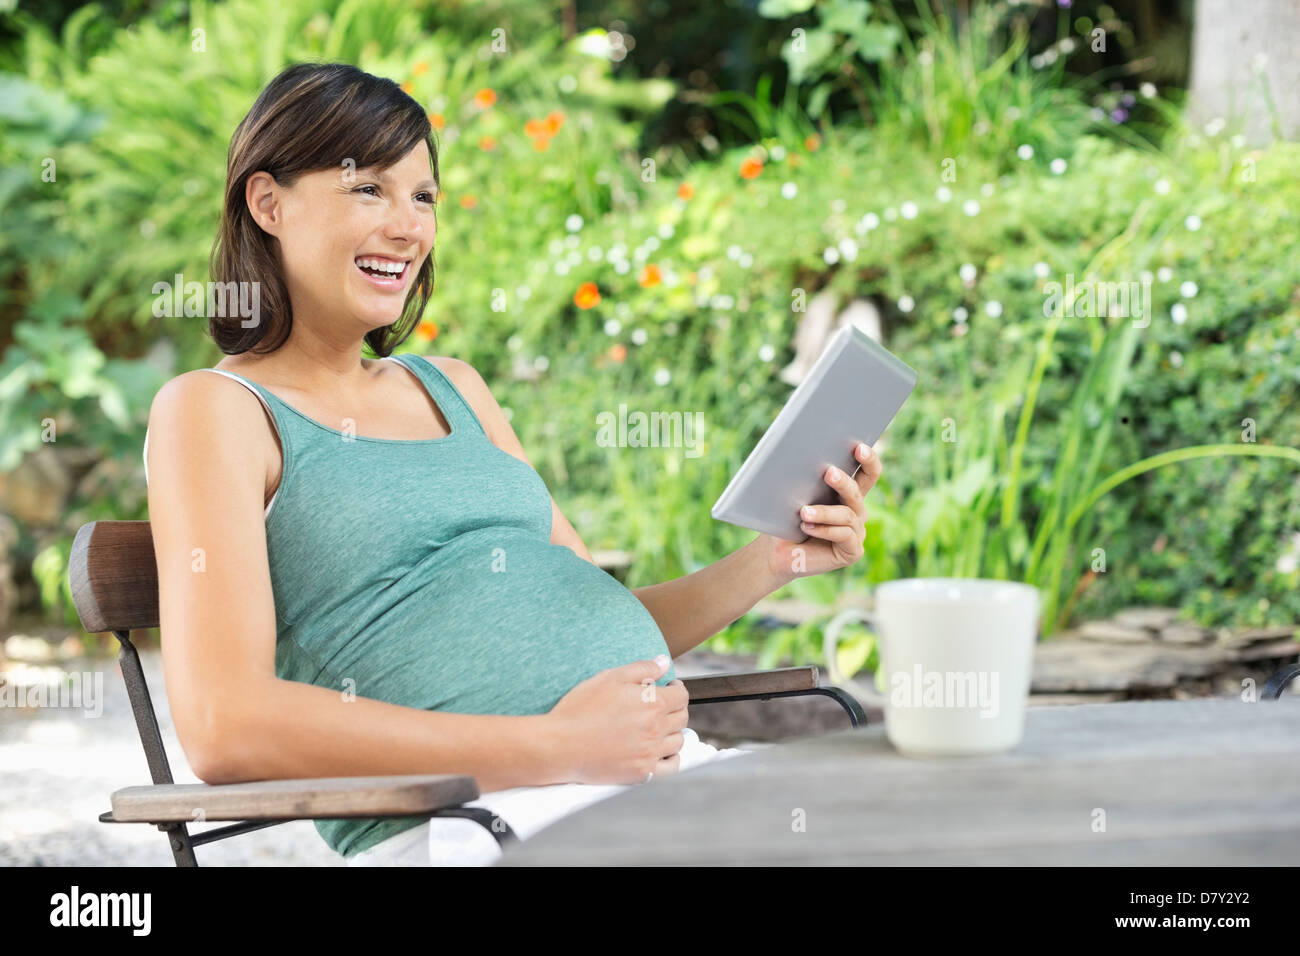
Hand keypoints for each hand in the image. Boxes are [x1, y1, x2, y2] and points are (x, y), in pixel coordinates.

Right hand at [543, 655, 688, 785]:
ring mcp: (650, 753)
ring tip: (657, 727)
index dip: (676, 689)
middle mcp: (656, 729)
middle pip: (682, 718)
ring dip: (672, 731)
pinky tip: (661, 751)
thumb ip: (642, 669)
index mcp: (652, 704)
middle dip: (675, 708)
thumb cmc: (581, 709)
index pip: (682, 697)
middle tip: (661, 706)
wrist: (560, 745)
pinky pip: (671, 767)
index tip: (668, 688)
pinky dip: (672, 758)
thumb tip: (663, 663)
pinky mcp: (641, 772)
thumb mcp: (609, 678)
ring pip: (678, 741)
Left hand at [761, 442, 882, 581]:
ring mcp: (856, 531)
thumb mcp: (794, 497)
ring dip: (824, 512)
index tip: (858, 447)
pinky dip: (824, 530)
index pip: (868, 472)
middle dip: (843, 481)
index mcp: (847, 493)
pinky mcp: (852, 551)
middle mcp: (856, 511)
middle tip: (828, 472)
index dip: (868, 459)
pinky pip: (843, 535)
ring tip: (803, 512)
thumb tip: (800, 461)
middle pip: (858, 490)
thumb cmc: (785, 521)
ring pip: (847, 514)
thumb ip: (803, 481)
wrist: (777, 552)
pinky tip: (807, 527)